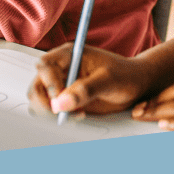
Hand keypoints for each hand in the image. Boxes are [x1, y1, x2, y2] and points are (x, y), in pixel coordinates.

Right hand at [28, 45, 158, 116]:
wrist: (136, 84)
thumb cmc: (125, 75)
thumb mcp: (108, 80)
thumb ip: (85, 90)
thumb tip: (60, 103)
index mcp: (68, 55)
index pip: (44, 66)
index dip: (48, 83)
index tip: (60, 99)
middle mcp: (60, 69)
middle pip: (36, 86)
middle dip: (45, 103)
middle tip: (63, 115)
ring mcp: (61, 86)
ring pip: (39, 101)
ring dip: (51, 113)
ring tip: (77, 115)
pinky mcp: (65, 101)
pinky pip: (51, 111)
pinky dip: (58, 118)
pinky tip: (78, 116)